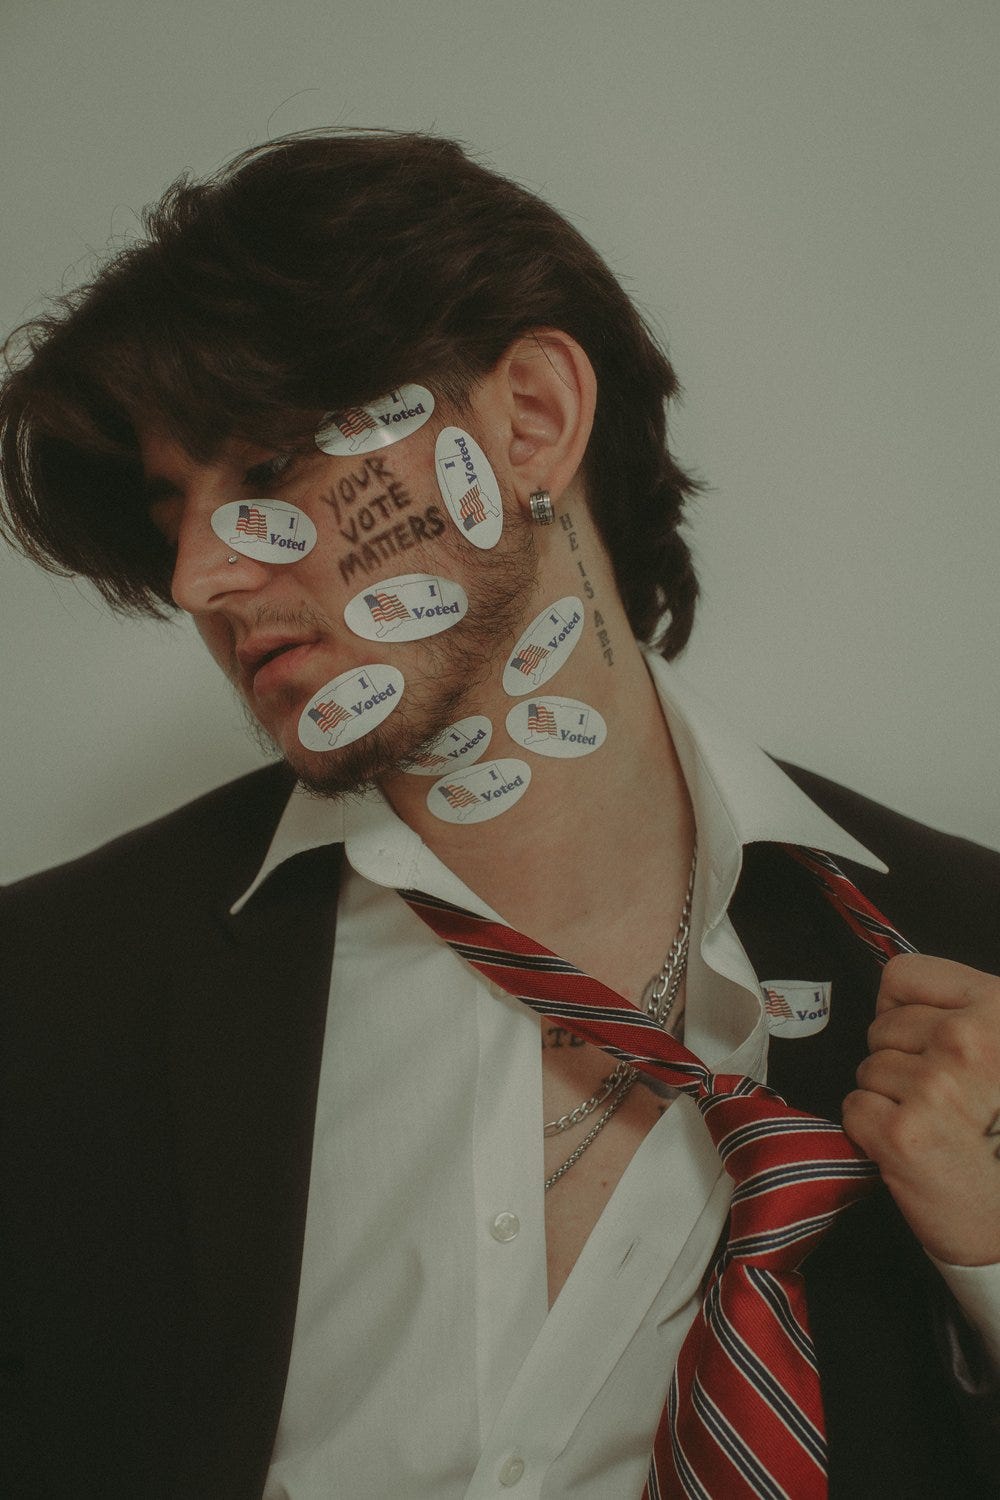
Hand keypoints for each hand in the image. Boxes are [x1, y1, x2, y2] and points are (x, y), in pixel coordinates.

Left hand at [843, 952, 999, 1265]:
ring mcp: (935, 1087)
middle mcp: (968, 1042)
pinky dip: (872, 1131)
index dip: (902, 1008)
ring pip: (867, 1069)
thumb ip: (958, 1011)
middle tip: (943, 1101)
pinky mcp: (903, 1133)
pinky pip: (854, 1108)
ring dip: (889, 1099)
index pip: (904, 974)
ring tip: (936, 1126)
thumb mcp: (999, 1051)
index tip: (925, 1041)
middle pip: (881, 1027)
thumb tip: (893, 992)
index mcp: (998, 1008)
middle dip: (900, 1061)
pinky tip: (915, 1147)